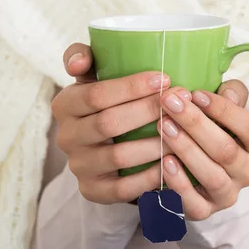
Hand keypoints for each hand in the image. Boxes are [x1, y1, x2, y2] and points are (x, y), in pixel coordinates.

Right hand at [52, 43, 170, 203]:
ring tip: (183, 130)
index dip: (131, 87)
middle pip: (108, 123)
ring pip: (118, 156)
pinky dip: (149, 176)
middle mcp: (66, 137)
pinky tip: (172, 162)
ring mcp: (79, 166)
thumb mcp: (93, 78)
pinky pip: (122, 188)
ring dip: (154, 143)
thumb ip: (85, 58)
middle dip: (148, 110)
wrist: (101, 148)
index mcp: (64, 105)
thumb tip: (80, 61)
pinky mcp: (92, 191)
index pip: (95, 95)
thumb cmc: (106, 104)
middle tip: (181, 100)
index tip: (164, 79)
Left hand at [157, 84, 248, 220]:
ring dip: (186, 148)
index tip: (196, 94)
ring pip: (212, 175)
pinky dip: (179, 183)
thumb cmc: (213, 129)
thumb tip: (228, 93)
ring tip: (163, 126)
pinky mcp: (205, 211)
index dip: (225, 111)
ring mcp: (228, 194)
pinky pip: (195, 203)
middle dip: (195, 123)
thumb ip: (233, 95)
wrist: (195, 170)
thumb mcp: (226, 107)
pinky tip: (164, 161)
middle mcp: (248, 171)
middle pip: (226, 150)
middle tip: (169, 102)